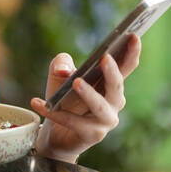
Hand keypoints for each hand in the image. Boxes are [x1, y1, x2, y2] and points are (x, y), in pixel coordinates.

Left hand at [30, 34, 141, 162]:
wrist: (55, 132)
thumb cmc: (63, 97)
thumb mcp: (59, 74)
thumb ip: (61, 62)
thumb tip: (64, 70)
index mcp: (111, 84)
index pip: (126, 66)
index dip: (132, 52)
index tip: (133, 36)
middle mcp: (114, 102)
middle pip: (117, 86)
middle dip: (112, 72)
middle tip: (105, 58)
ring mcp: (105, 120)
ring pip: (100, 106)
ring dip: (89, 94)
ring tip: (76, 82)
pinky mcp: (91, 135)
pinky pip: (73, 122)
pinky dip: (54, 112)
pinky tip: (37, 102)